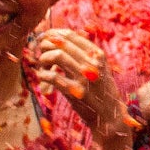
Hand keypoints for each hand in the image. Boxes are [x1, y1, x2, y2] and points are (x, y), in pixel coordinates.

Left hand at [32, 28, 133, 149]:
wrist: (109, 115)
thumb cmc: (100, 90)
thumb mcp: (99, 67)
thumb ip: (84, 54)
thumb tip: (58, 39)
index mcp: (97, 54)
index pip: (70, 35)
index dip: (52, 34)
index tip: (44, 38)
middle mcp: (92, 62)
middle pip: (60, 43)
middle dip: (45, 45)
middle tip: (40, 52)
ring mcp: (84, 77)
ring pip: (56, 56)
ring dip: (43, 58)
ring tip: (42, 65)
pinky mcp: (75, 92)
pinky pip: (52, 77)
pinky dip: (43, 75)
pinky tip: (43, 78)